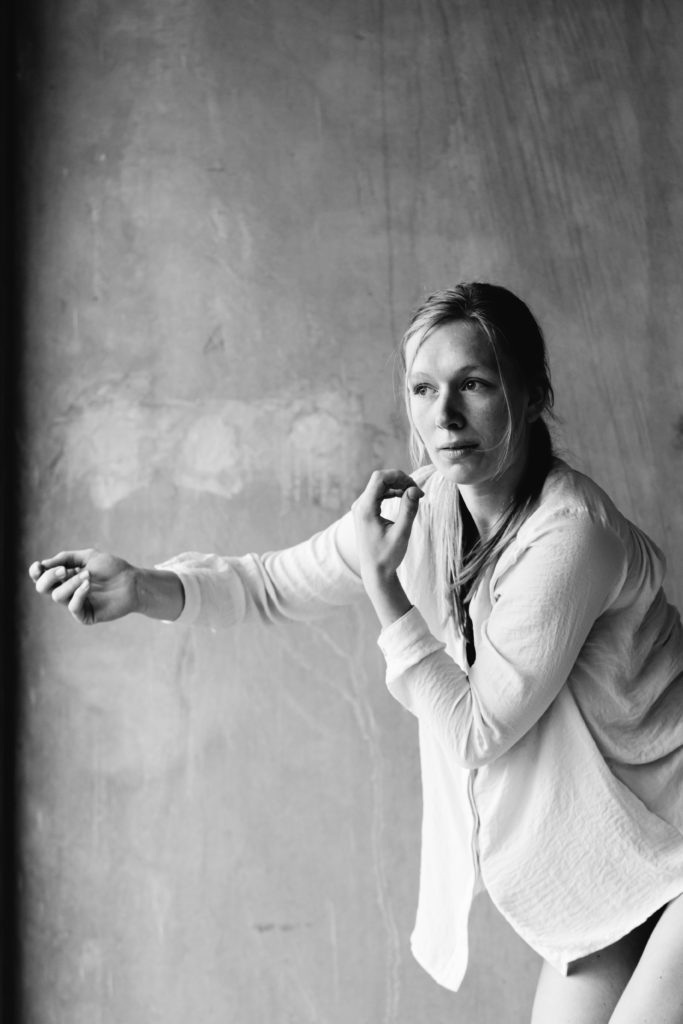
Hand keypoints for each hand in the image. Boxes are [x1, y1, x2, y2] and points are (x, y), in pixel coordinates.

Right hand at [28, 549, 138, 624]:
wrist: (132, 581)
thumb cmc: (112, 568)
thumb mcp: (88, 557)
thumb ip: (65, 558)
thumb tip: (43, 564)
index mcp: (65, 577)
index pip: (41, 577)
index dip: (35, 572)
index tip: (39, 566)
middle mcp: (67, 591)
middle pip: (42, 588)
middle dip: (49, 577)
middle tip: (64, 570)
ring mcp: (75, 603)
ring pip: (57, 596)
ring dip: (70, 583)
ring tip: (87, 576)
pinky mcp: (85, 615)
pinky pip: (73, 607)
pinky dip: (78, 594)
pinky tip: (88, 585)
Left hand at [352, 469, 424, 583]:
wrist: (375, 572)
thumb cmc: (387, 556)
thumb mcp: (401, 533)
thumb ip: (408, 510)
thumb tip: (415, 489)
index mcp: (365, 509)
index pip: (380, 478)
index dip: (399, 476)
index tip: (415, 486)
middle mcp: (359, 506)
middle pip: (379, 480)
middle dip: (400, 480)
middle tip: (417, 491)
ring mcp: (360, 509)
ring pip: (379, 486)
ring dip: (397, 486)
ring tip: (413, 495)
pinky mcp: (365, 512)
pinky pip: (378, 494)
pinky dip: (392, 493)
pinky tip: (404, 498)